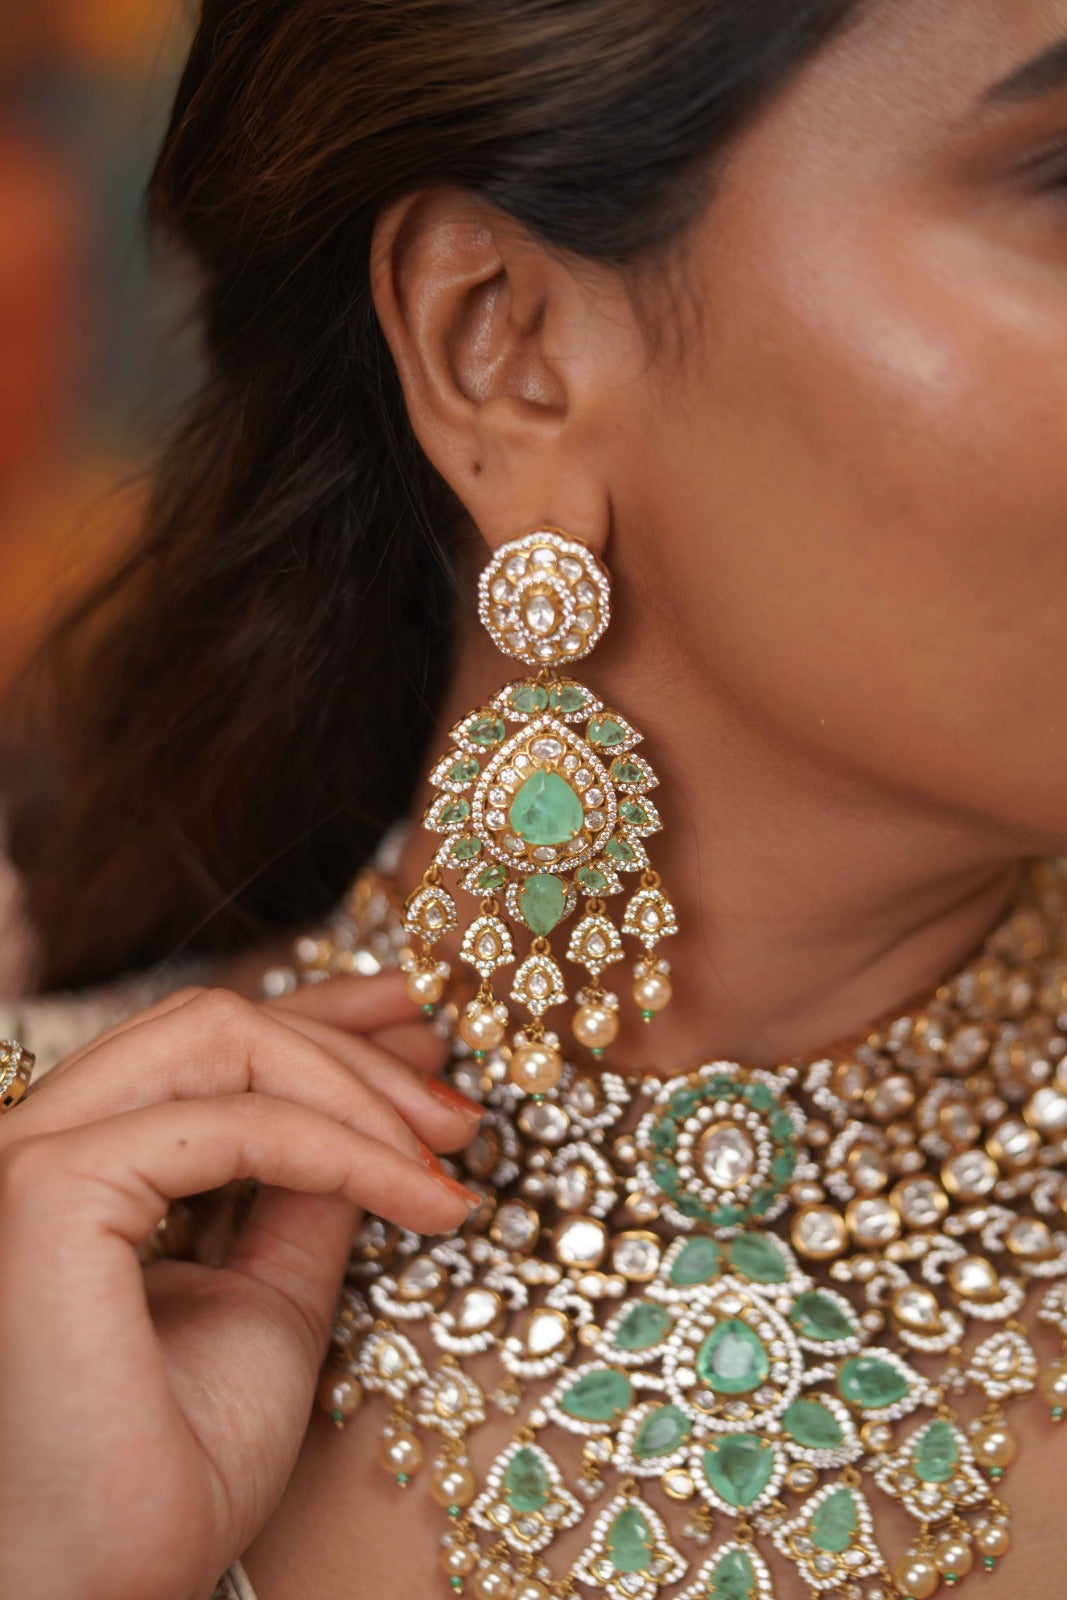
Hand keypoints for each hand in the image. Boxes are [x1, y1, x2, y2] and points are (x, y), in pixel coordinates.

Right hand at [0, 975, 481, 1599]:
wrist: (106, 1596)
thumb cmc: (170, 1474)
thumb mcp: (269, 1300)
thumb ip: (306, 1194)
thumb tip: (384, 1112)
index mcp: (74, 1169)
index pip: (200, 1046)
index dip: (318, 1024)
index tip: (422, 1030)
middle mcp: (35, 1143)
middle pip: (211, 1025)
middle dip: (350, 1046)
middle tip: (456, 1103)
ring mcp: (29, 1158)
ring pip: (219, 1041)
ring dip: (356, 1087)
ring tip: (450, 1149)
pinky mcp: (49, 1191)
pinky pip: (232, 1124)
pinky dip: (339, 1146)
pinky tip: (418, 1194)